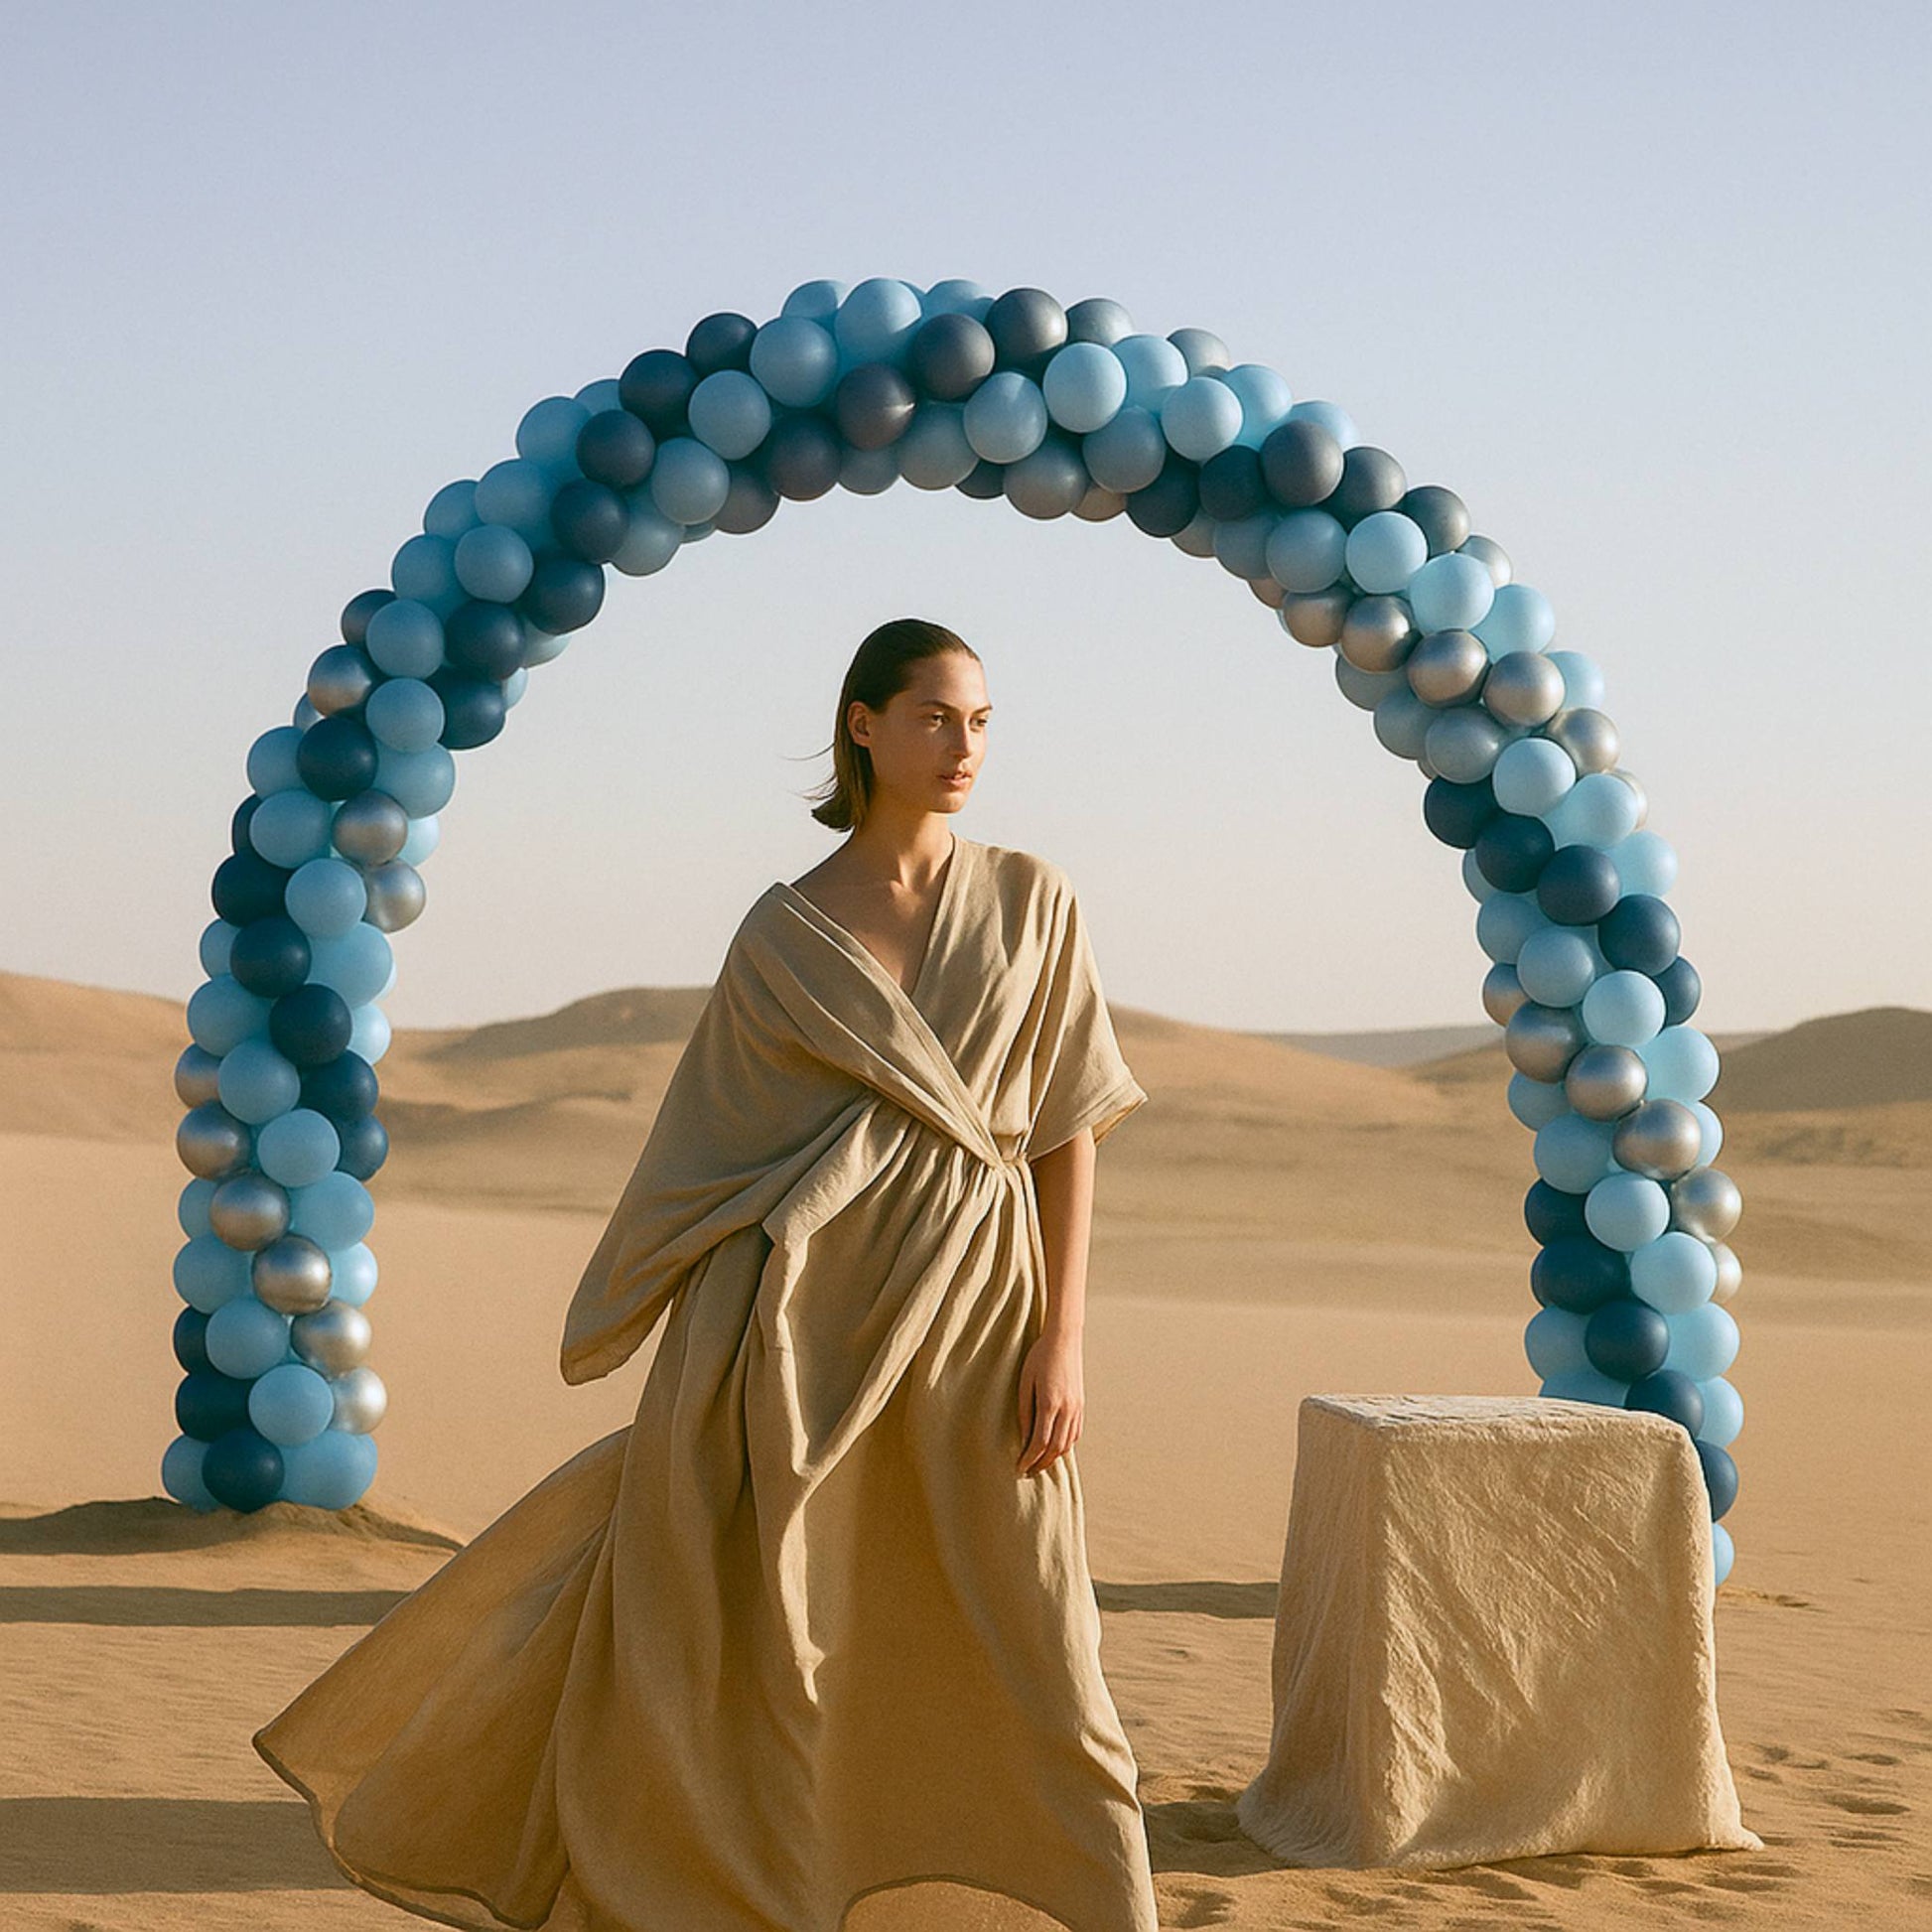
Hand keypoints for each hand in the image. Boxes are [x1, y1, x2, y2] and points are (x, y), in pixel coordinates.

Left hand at [1017, 1329, 1083, 1476]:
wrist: (1064, 1339)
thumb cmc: (1039, 1357)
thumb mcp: (1025, 1382)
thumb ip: (1024, 1411)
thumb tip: (1024, 1436)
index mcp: (1050, 1403)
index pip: (1040, 1442)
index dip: (1029, 1458)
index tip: (1019, 1467)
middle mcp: (1067, 1409)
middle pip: (1056, 1448)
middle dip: (1041, 1463)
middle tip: (1028, 1471)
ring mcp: (1077, 1407)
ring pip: (1068, 1443)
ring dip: (1054, 1457)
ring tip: (1040, 1462)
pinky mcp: (1081, 1404)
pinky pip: (1075, 1433)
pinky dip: (1065, 1445)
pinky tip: (1055, 1447)